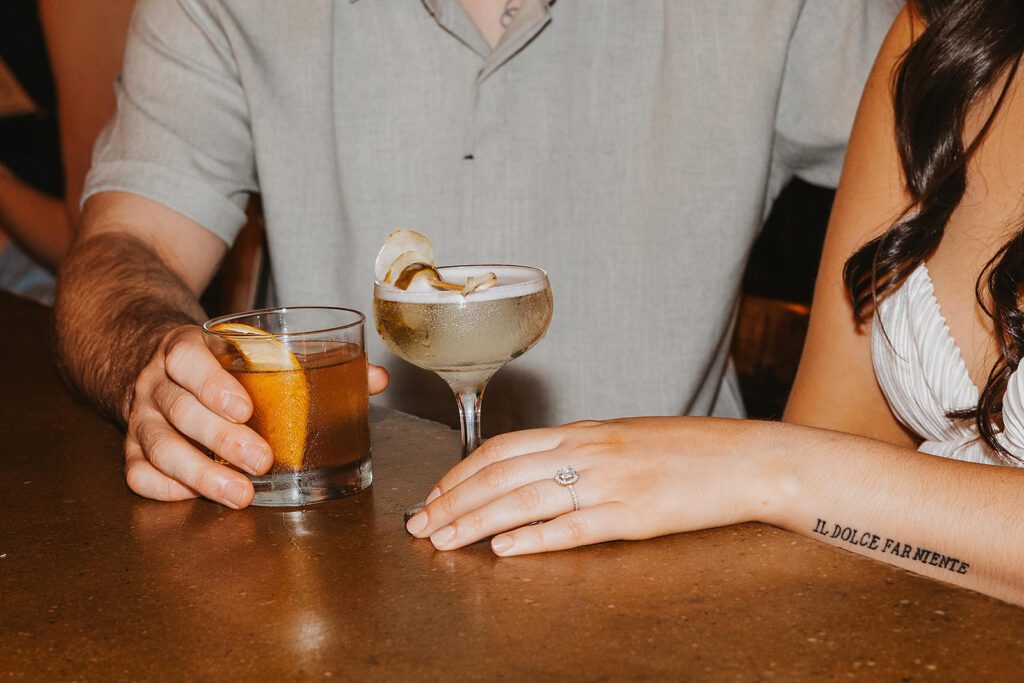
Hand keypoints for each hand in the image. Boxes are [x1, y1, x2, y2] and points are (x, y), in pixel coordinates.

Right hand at [123, 324, 388, 507]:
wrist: (154, 357)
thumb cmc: (218, 358)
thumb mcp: (250, 348)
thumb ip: (311, 361)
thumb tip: (376, 378)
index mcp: (184, 348)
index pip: (187, 358)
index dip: (212, 383)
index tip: (245, 408)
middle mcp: (156, 383)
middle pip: (179, 410)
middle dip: (221, 440)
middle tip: (262, 460)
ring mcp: (140, 417)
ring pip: (158, 447)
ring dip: (200, 474)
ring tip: (241, 494)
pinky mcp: (133, 448)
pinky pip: (138, 473)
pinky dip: (166, 488)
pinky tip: (196, 497)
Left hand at [404, 417, 763, 554]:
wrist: (747, 459)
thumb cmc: (687, 451)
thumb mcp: (623, 439)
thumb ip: (577, 452)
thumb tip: (533, 469)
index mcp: (583, 432)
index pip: (502, 448)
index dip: (460, 472)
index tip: (434, 494)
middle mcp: (588, 451)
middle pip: (502, 474)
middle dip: (454, 501)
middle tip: (421, 526)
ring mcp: (611, 482)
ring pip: (526, 500)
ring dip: (477, 522)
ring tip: (444, 541)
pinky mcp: (636, 515)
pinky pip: (575, 527)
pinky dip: (535, 539)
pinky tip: (506, 550)